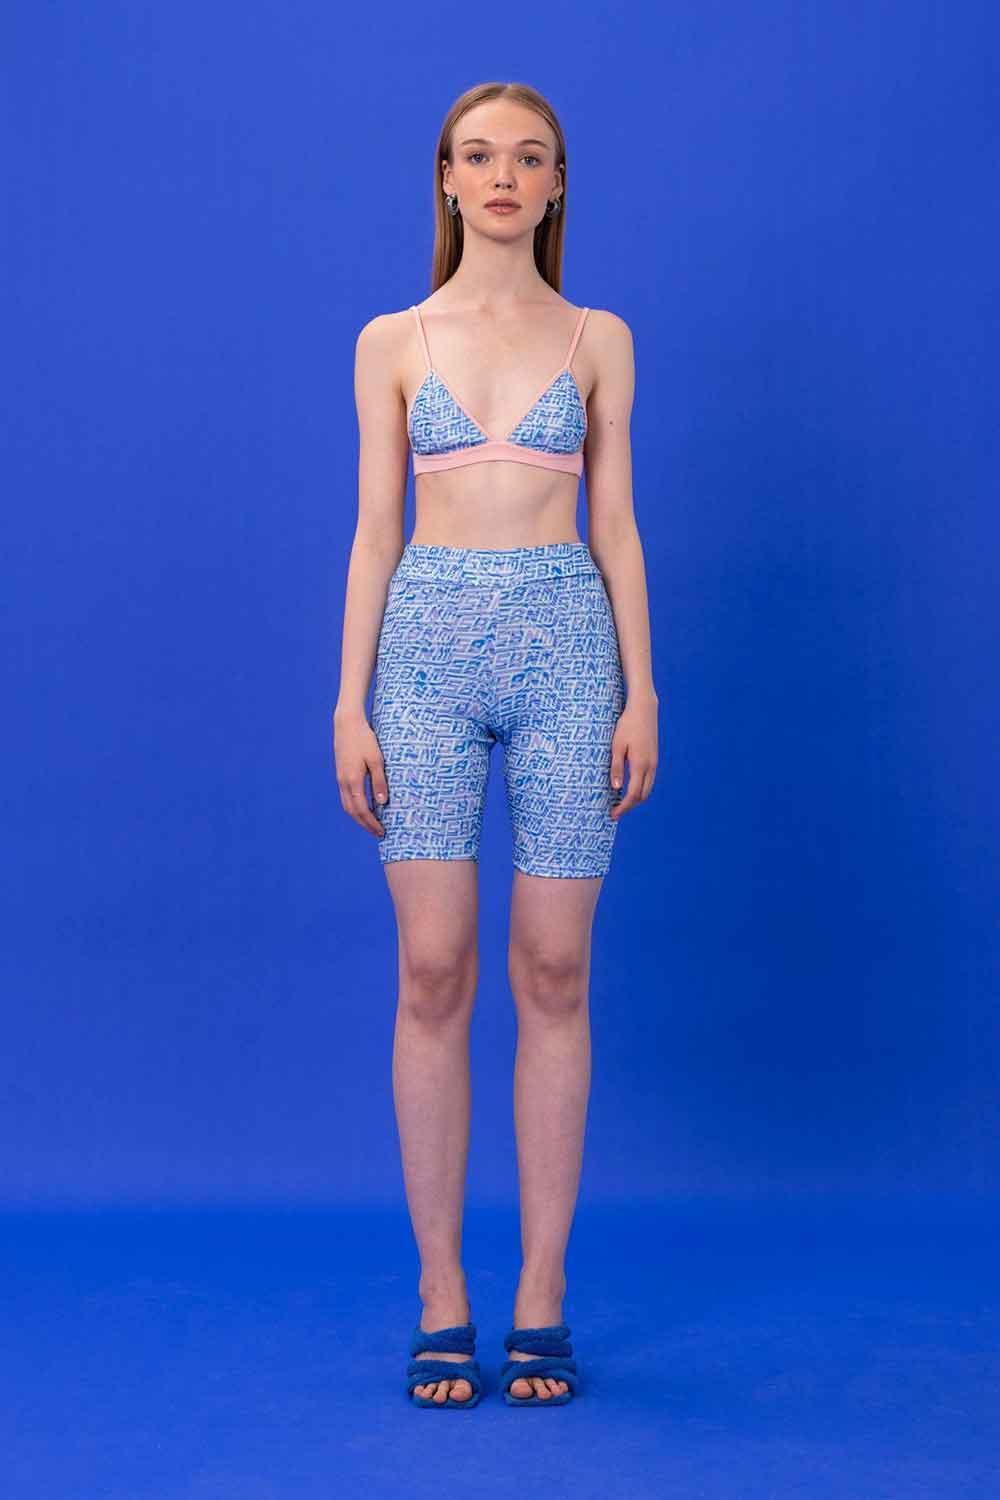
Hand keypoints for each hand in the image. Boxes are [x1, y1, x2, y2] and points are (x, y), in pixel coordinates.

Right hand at [333, 708, 388, 838]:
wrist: (347, 724)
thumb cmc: (365, 739)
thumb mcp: (377, 760)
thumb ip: (379, 782)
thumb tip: (382, 803)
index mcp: (353, 781)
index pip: (361, 810)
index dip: (371, 823)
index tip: (381, 831)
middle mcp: (344, 782)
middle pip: (352, 812)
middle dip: (365, 824)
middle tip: (378, 832)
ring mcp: (340, 778)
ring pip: (347, 805)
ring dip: (359, 817)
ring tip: (372, 823)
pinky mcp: (341, 774)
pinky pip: (346, 797)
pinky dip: (354, 807)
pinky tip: (364, 806)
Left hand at [609, 694, 658, 819]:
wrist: (644, 710)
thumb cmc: (627, 726)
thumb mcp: (617, 746)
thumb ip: (617, 768)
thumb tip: (616, 788)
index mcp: (640, 765)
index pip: (633, 794)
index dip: (624, 807)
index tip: (613, 814)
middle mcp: (650, 766)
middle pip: (643, 795)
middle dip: (630, 806)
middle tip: (615, 811)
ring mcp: (654, 762)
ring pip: (648, 789)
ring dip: (636, 798)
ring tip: (621, 802)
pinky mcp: (654, 758)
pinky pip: (649, 780)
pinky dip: (640, 789)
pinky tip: (630, 787)